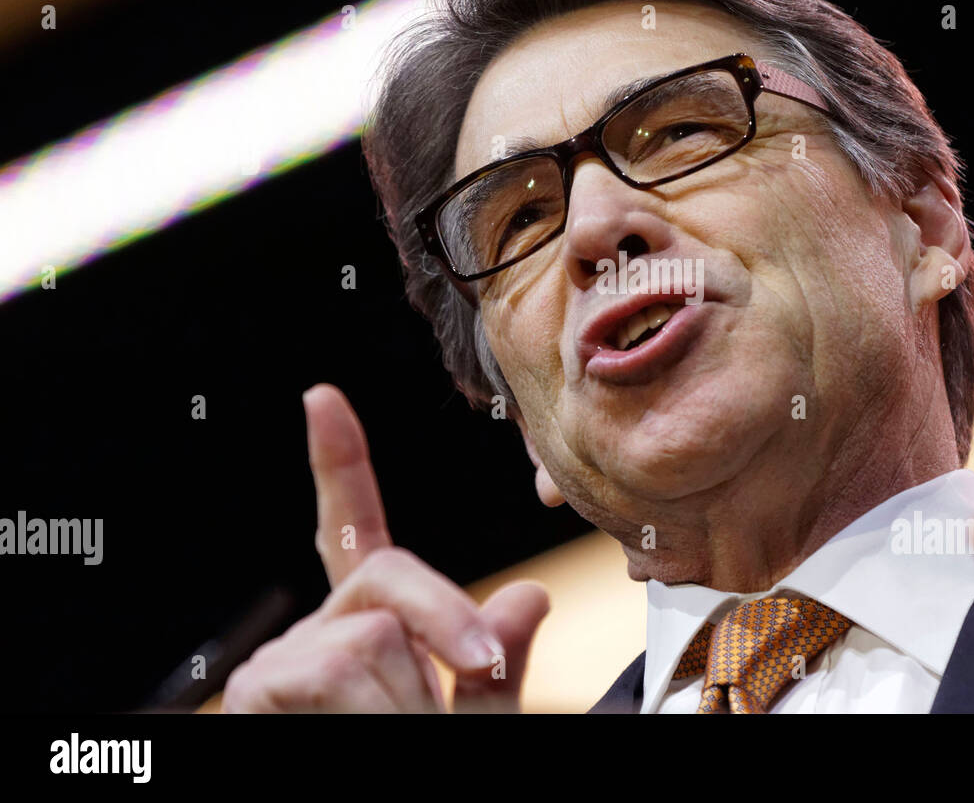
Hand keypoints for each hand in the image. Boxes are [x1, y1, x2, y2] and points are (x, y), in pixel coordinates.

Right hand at [221, 384, 549, 711]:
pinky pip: (336, 669)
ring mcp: (278, 662)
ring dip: (408, 697)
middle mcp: (317, 634)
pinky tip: (346, 736)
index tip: (322, 397)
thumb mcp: (475, 718)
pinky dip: (372, 714)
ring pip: (371, 633)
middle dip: (446, 619)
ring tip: (391, 735)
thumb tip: (533, 595)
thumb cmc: (424, 777)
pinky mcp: (252, 692)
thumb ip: (496, 665)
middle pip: (384, 573)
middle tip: (481, 668)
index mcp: (367, 629)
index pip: (354, 535)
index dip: (339, 465)